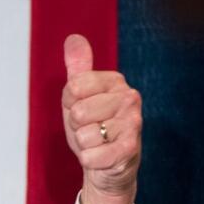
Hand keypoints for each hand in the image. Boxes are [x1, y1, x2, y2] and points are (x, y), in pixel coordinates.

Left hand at [62, 33, 141, 203]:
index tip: (81, 110)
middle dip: (77, 127)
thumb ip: (78, 68)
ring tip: (97, 144)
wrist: (108, 165)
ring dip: (84, 145)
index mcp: (115, 81)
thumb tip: (73, 39)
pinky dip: (89, 160)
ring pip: (84, 135)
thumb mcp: (79, 97)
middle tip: (90, 130)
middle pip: (78, 112)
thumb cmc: (92, 127)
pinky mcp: (130, 149)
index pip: (74, 88)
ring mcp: (133, 123)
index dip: (70, 105)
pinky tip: (101, 158)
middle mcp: (129, 98)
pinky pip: (91, 156)